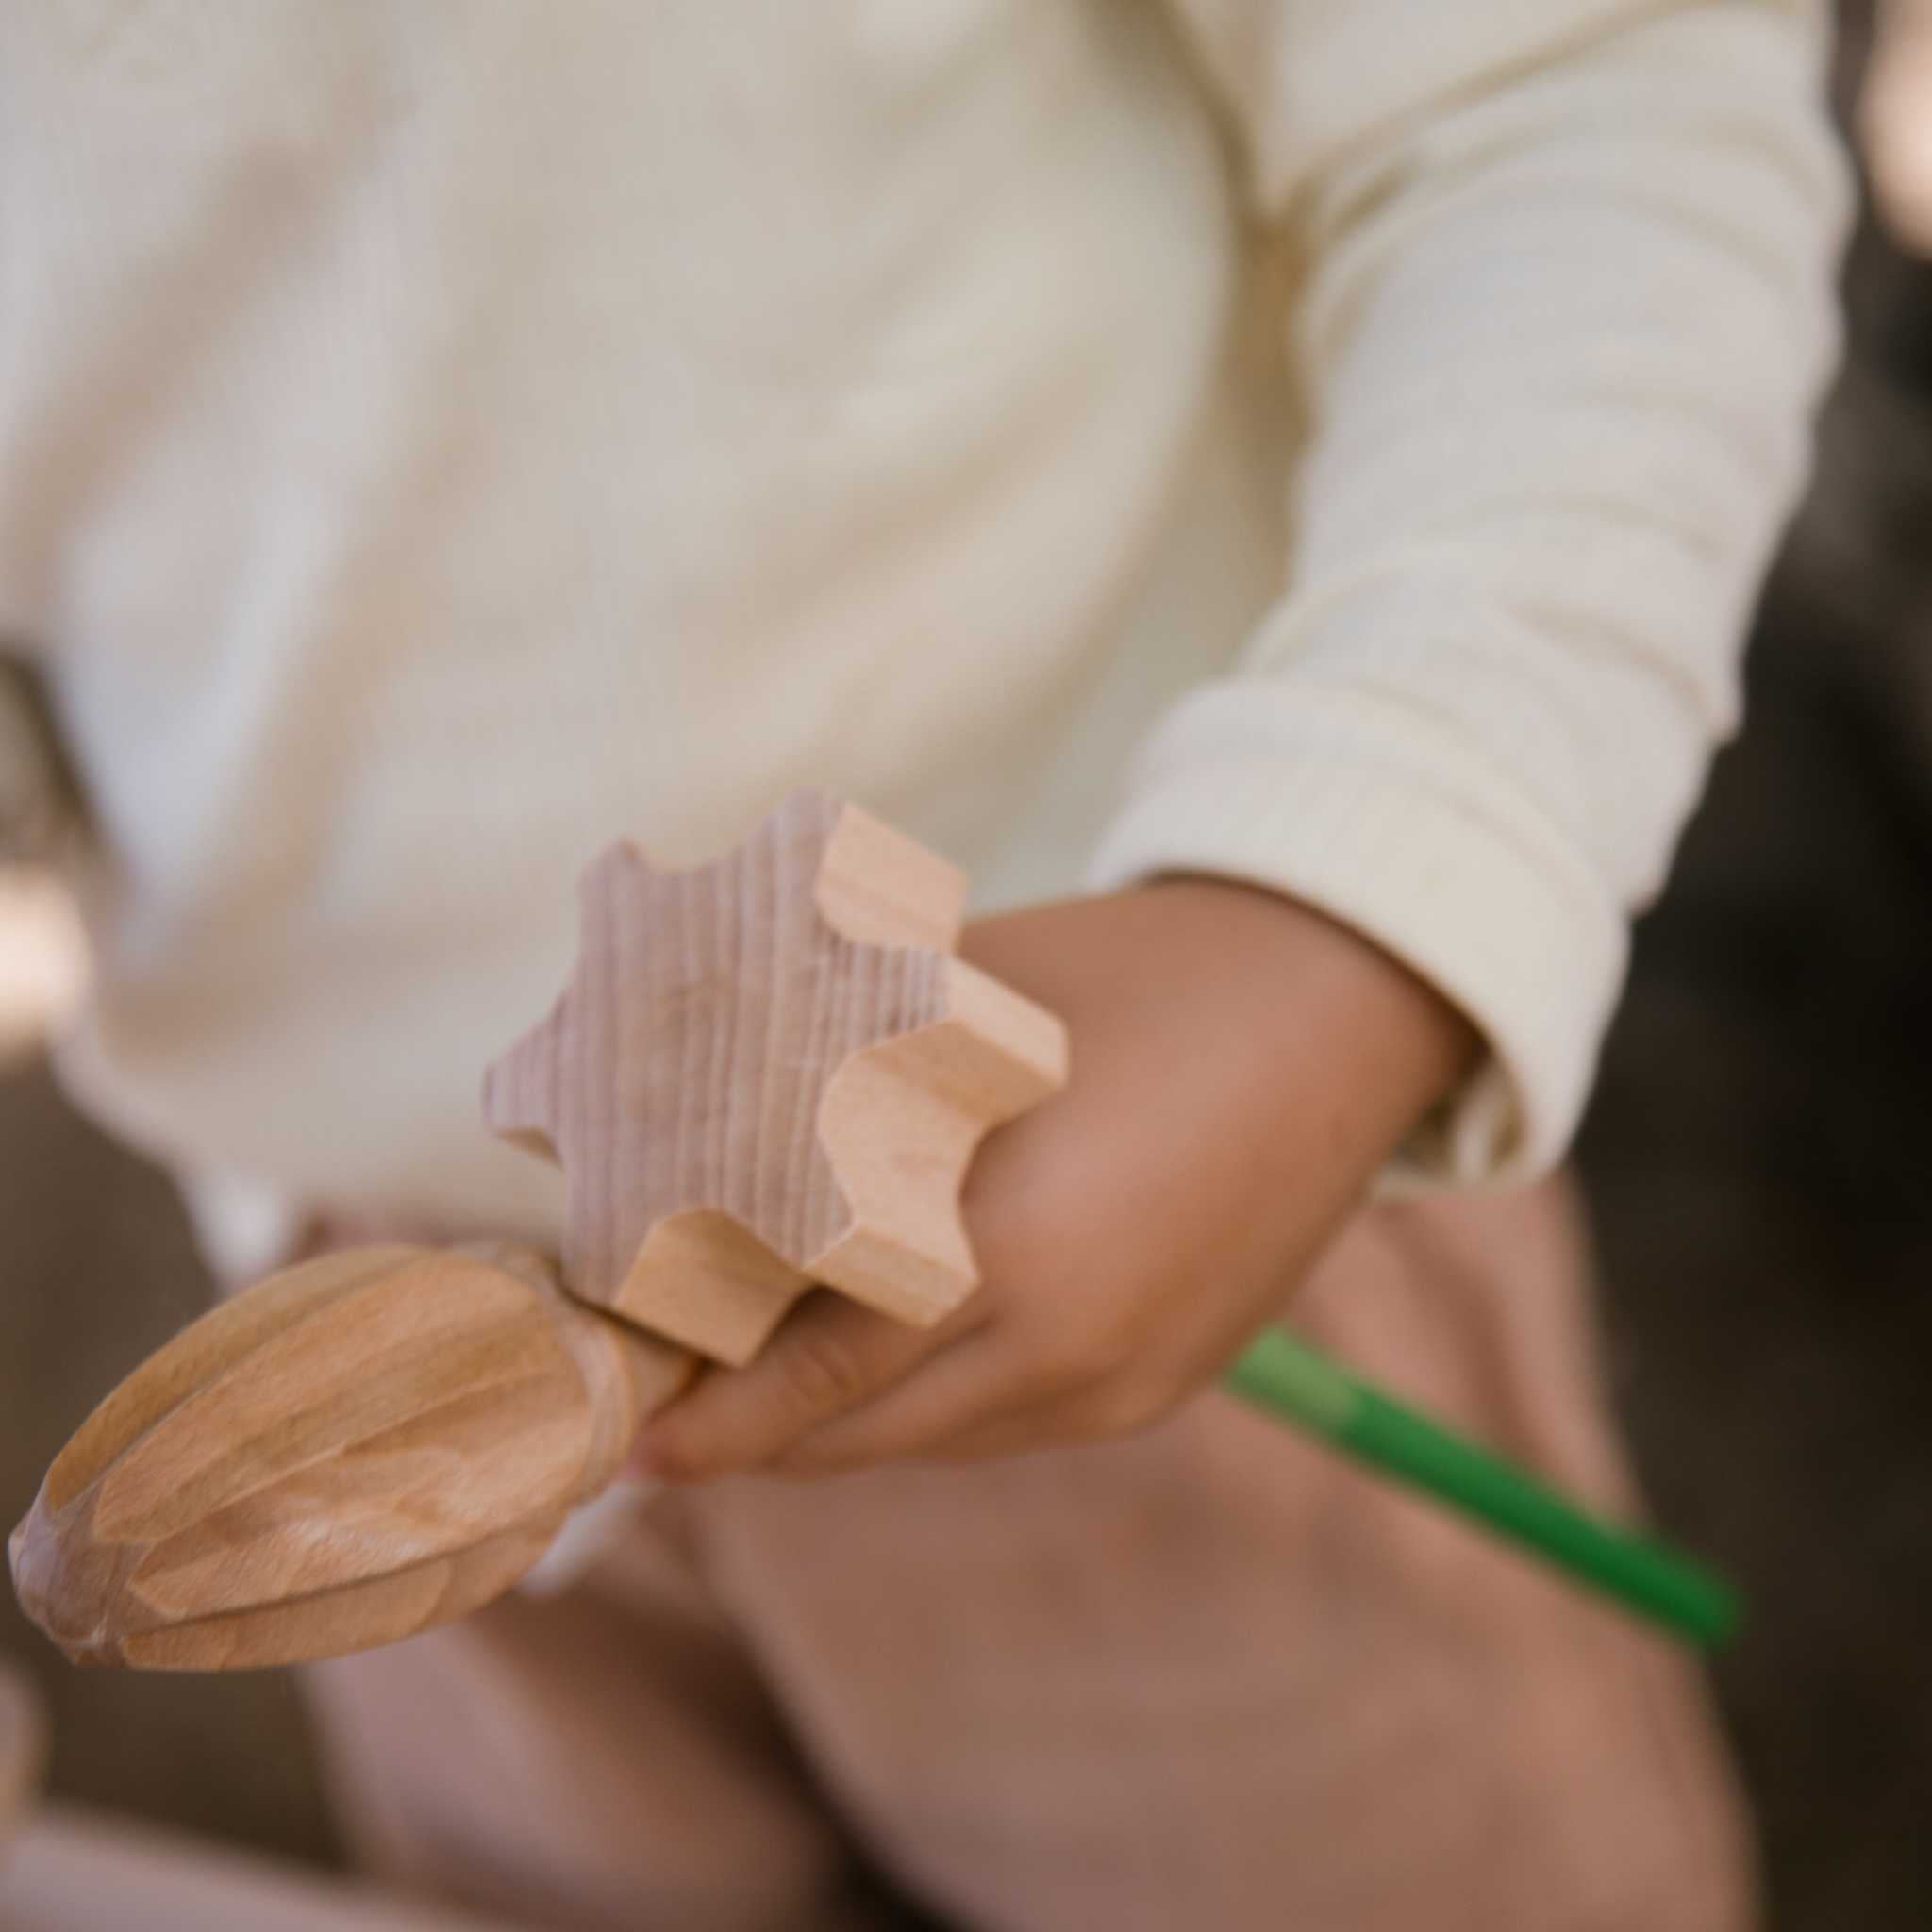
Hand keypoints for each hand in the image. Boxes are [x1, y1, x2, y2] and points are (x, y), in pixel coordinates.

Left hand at [634, 878, 1476, 1479]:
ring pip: (934, 1442)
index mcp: (1010, 1253)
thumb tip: (705, 1097)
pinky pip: (1009, 1422)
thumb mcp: (971, 1005)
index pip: (815, 1379)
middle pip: (859, 1440)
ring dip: (844, 1418)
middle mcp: (1067, 1351)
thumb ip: (843, 1070)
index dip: (713, 1423)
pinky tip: (895, 1337)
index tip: (631, 1438)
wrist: (1343, 1007)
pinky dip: (932, 1399)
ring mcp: (1123, 1383)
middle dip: (757, 1432)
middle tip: (674, 1390)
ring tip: (767, 1361)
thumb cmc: (1140, 976)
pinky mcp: (1163, 1386)